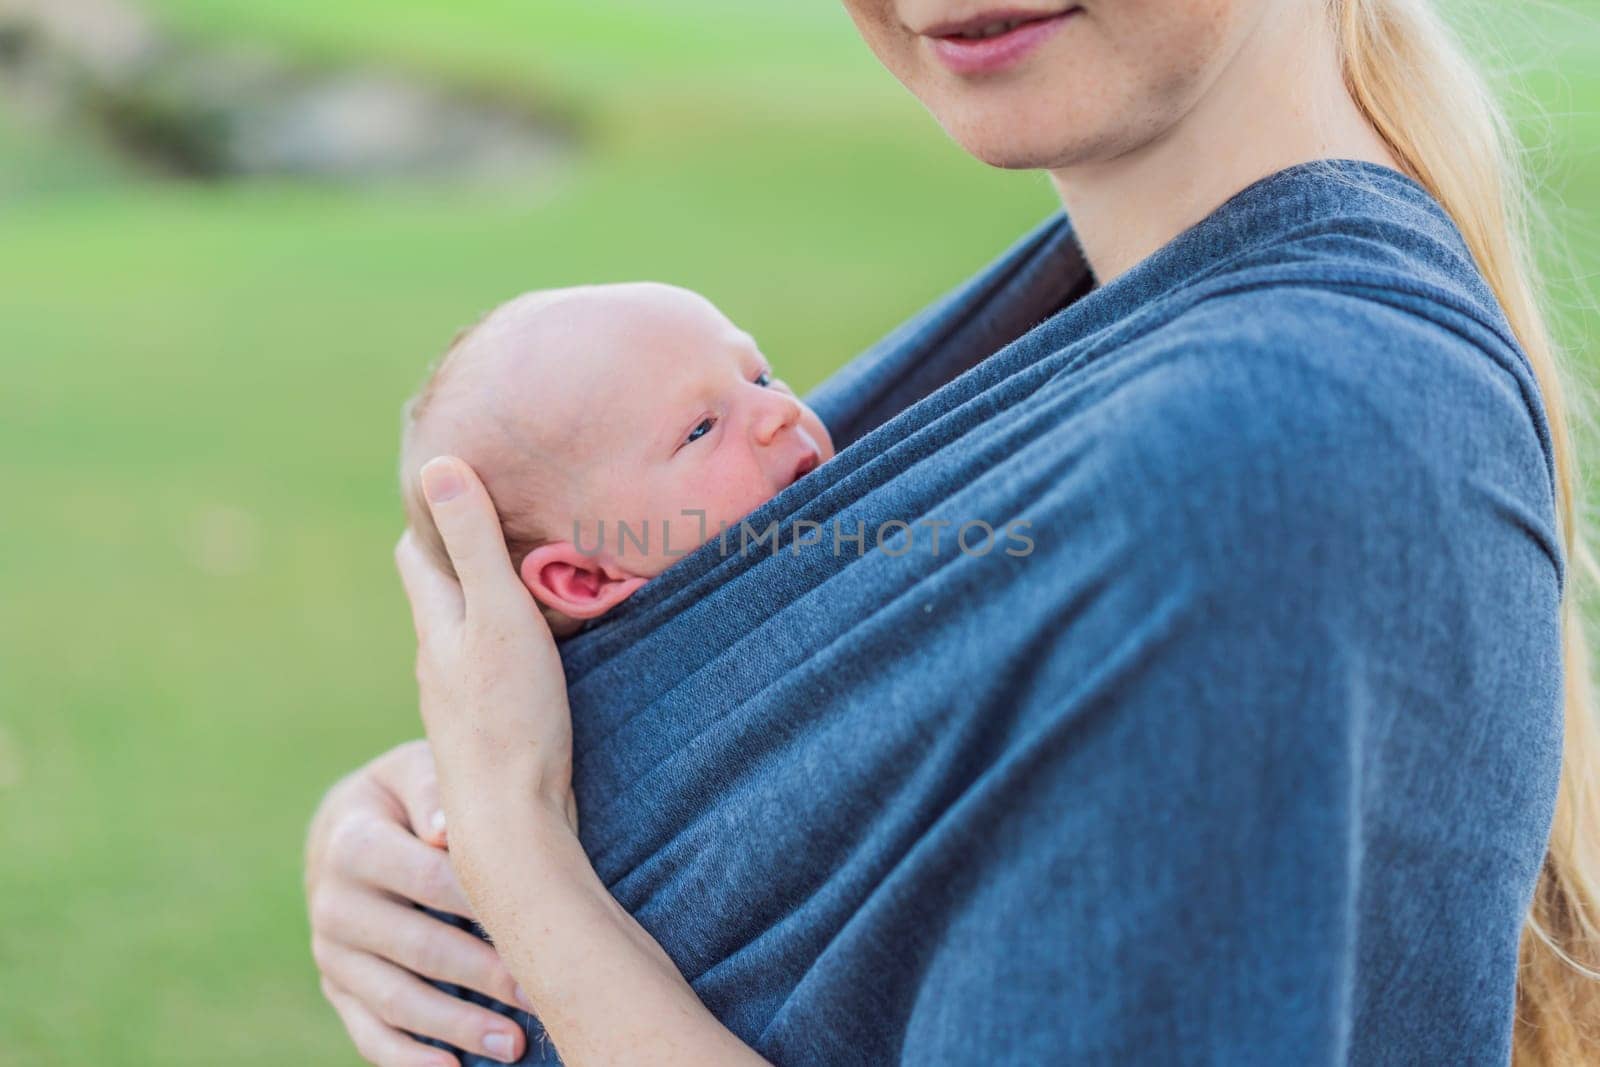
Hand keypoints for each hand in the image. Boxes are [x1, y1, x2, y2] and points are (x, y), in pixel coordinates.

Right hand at [304, 739, 531, 1065]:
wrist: (349, 823)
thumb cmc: (405, 793)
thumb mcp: (415, 770)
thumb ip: (433, 790)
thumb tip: (445, 830)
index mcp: (352, 842)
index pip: (425, 879)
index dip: (480, 904)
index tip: (535, 924)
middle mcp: (332, 902)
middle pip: (415, 948)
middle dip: (482, 975)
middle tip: (539, 996)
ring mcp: (330, 951)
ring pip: (393, 999)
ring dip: (455, 1026)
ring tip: (513, 1044)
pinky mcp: (336, 986)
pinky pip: (367, 1031)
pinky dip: (405, 1058)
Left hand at [394, 457, 577, 845]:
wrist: (512, 827)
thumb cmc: (509, 719)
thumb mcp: (498, 616)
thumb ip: (473, 544)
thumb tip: (436, 463)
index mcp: (437, 625)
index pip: (417, 551)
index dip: (433, 512)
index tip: (465, 479)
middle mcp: (439, 661)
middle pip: (443, 591)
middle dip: (465, 553)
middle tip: (511, 517)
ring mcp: (462, 700)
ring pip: (470, 633)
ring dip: (491, 602)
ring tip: (535, 574)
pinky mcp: (490, 732)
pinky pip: (495, 669)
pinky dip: (511, 644)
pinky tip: (542, 649)